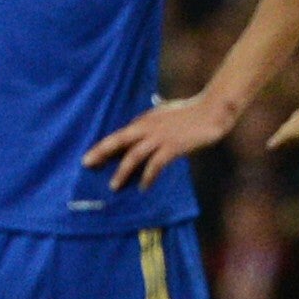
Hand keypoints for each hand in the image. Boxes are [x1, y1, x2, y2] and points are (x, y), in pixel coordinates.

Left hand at [86, 93, 237, 192]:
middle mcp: (148, 127)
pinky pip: (155, 164)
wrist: (212, 111)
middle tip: (86, 164)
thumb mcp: (165, 112)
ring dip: (122, 171)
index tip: (90, 156)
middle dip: (101, 153)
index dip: (104, 145)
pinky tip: (142, 187)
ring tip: (113, 186)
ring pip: (133, 155)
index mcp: (145, 119)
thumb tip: (140, 129)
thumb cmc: (190, 112)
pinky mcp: (172, 147)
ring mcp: (160, 137)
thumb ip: (152, 121)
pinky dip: (147, 176)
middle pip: (118, 140)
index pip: (120, 134)